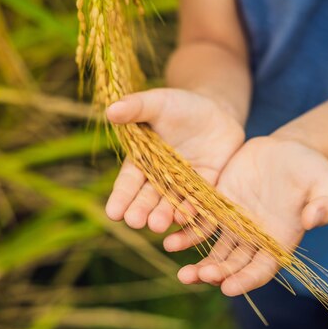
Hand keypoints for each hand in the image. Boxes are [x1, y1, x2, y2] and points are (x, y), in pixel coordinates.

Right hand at [105, 88, 244, 232]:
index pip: (128, 183)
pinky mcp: (208, 185)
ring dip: (165, 216)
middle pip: (149, 198)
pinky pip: (200, 200)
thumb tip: (110, 110)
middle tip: (135, 222)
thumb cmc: (180, 105)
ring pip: (172, 204)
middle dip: (141, 211)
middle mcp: (161, 179)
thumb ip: (136, 107)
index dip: (121, 198)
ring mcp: (184, 185)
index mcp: (143, 161)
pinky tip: (186, 218)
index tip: (113, 213)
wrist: (217, 110)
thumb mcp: (158, 103)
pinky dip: (193, 210)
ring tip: (158, 226)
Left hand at [165, 136, 327, 295]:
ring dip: (194, 258)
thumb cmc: (313, 170)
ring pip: (212, 249)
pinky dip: (186, 230)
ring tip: (175, 257)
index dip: (245, 281)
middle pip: (231, 265)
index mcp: (279, 241)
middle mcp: (254, 239)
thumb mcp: (326, 183)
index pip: (261, 270)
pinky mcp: (219, 204)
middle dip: (213, 273)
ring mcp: (234, 223)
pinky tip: (170, 233)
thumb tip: (315, 219)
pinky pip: (201, 221)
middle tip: (194, 276)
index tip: (228, 288)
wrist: (289, 150)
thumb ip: (325, 203)